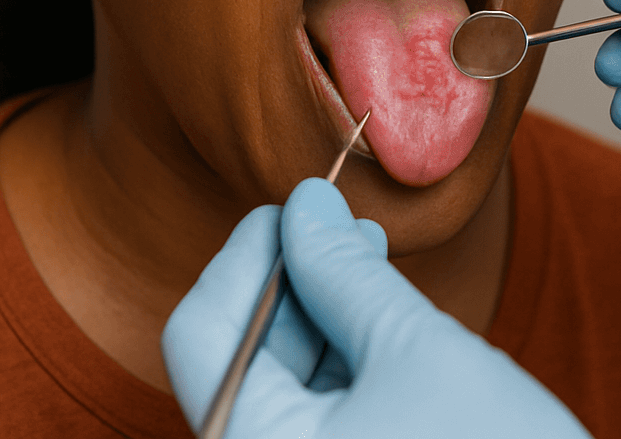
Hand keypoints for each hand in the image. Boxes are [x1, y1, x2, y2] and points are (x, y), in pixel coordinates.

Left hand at [162, 178, 591, 437]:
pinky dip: (339, 363)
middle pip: (237, 360)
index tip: (295, 203)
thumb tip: (307, 206)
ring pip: (277, 387)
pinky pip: (313, 418)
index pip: (203, 334)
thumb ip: (348, 274)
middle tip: (339, 225)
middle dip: (288, 280)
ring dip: (317, 316)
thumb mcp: (417, 349)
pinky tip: (379, 319)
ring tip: (368, 260)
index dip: (246, 255)